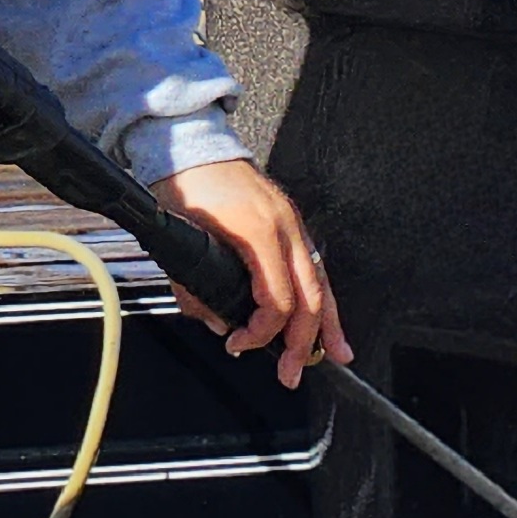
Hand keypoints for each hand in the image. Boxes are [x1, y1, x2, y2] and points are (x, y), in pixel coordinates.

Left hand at [152, 160, 352, 391]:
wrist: (193, 144)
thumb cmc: (186, 183)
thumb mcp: (180, 239)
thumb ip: (193, 287)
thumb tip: (213, 320)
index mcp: (258, 232)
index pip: (276, 300)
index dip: (260, 332)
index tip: (239, 343)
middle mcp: (284, 228)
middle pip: (309, 298)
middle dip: (304, 342)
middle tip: (292, 372)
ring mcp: (293, 225)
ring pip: (321, 284)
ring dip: (327, 324)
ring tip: (336, 354)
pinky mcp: (291, 225)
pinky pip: (315, 268)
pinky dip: (323, 298)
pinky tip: (329, 318)